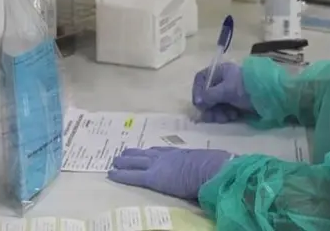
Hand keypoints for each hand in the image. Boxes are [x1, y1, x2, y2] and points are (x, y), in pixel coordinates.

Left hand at [107, 147, 231, 199]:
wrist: (214, 169)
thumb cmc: (218, 168)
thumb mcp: (211, 164)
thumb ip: (207, 167)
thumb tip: (217, 170)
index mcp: (183, 154)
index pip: (163, 151)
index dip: (153, 152)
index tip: (146, 151)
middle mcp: (168, 156)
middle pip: (147, 154)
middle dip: (134, 154)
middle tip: (124, 153)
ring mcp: (159, 165)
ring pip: (136, 162)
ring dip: (124, 161)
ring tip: (115, 161)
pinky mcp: (153, 177)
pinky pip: (133, 176)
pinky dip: (121, 175)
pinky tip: (111, 174)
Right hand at [192, 62, 254, 122]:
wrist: (269, 94)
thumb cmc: (246, 87)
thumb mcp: (226, 90)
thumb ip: (210, 96)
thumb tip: (198, 103)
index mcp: (219, 72)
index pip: (201, 79)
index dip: (197, 91)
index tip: (200, 104)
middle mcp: (222, 81)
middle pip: (206, 95)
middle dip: (209, 107)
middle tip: (213, 117)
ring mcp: (229, 92)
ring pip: (214, 105)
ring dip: (217, 113)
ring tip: (227, 117)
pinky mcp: (236, 103)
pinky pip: (224, 110)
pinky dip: (225, 114)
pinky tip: (233, 117)